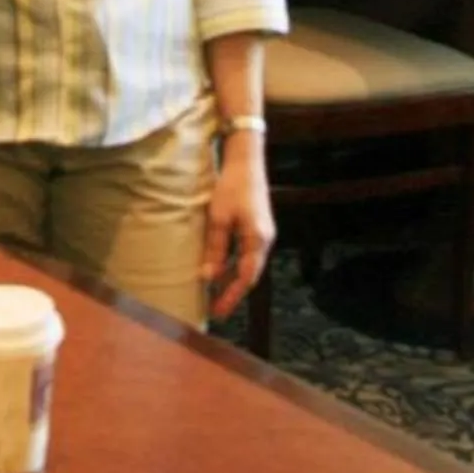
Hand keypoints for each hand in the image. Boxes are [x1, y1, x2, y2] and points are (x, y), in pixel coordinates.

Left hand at [202, 135, 275, 320]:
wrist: (247, 161)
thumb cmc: (231, 187)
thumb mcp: (219, 218)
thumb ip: (215, 249)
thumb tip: (208, 278)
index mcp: (258, 240)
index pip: (246, 277)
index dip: (231, 296)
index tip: (218, 312)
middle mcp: (265, 240)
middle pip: (249, 274)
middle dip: (232, 293)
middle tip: (215, 310)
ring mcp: (263, 234)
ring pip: (248, 265)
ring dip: (232, 280)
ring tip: (215, 295)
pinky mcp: (257, 228)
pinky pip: (246, 254)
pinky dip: (234, 266)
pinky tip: (221, 270)